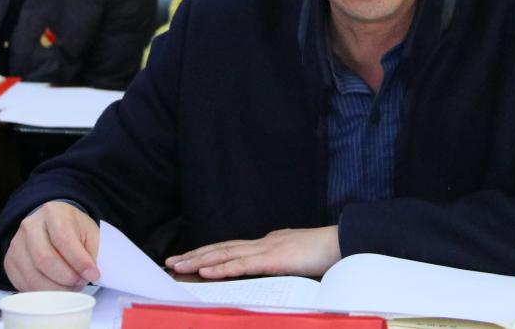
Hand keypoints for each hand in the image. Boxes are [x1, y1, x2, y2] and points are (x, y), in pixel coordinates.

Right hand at [4, 201, 99, 290]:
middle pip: (45, 259)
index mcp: (53, 213)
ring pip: (33, 275)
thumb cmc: (72, 229)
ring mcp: (16, 245)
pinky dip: (42, 292)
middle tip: (80, 282)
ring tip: (70, 287)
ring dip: (55, 289)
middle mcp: (30, 226)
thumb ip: (91, 252)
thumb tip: (89, 276)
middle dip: (67, 277)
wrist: (51, 224)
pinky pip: (23, 284)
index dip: (79, 261)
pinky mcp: (10, 262)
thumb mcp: (90, 232)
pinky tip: (55, 289)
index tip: (92, 274)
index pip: (63, 239)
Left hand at [166, 225, 340, 278]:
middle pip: (221, 248)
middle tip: (170, 261)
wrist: (343, 242)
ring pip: (225, 254)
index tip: (189, 259)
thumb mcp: (298, 259)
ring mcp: (266, 249)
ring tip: (177, 266)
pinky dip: (221, 268)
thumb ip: (282, 263)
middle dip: (194, 254)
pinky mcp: (272, 260)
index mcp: (268, 244)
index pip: (232, 248)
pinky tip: (205, 271)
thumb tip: (272, 269)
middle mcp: (263, 243)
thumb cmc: (325, 253)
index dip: (209, 253)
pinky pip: (241, 265)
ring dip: (198, 260)